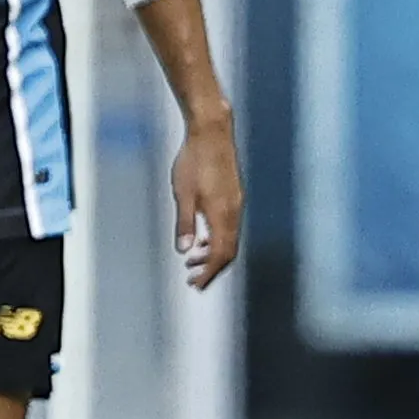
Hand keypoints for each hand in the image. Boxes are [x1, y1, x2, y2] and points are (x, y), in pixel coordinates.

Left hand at [171, 117, 242, 289]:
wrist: (211, 133)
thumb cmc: (193, 161)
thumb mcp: (182, 194)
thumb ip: (185, 223)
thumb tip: (184, 251)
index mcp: (222, 215)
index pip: (220, 255)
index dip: (209, 273)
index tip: (196, 285)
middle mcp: (234, 212)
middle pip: (228, 251)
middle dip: (212, 268)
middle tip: (192, 279)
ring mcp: (236, 203)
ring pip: (229, 239)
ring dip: (212, 253)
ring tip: (192, 261)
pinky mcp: (233, 196)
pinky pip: (229, 226)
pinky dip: (216, 238)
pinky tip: (201, 238)